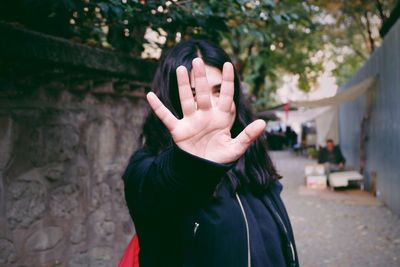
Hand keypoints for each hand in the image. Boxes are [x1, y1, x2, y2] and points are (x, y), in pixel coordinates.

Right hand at [146, 58, 265, 163]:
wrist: (203, 170)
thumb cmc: (220, 158)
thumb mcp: (236, 148)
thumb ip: (248, 136)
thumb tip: (263, 123)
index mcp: (221, 118)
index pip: (225, 96)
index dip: (227, 81)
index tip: (229, 64)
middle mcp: (205, 115)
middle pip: (202, 93)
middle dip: (201, 78)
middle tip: (198, 61)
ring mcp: (191, 121)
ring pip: (186, 100)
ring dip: (182, 86)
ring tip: (181, 69)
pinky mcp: (178, 130)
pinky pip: (166, 117)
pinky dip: (158, 107)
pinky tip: (149, 95)